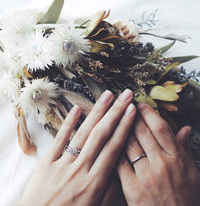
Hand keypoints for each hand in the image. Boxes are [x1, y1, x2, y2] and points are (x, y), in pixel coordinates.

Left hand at [19, 89, 135, 205]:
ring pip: (83, 133)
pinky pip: (59, 139)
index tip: (132, 110)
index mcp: (95, 182)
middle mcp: (80, 169)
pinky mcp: (47, 163)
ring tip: (107, 95)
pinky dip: (68, 123)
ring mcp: (62, 164)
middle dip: (116, 112)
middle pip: (101, 135)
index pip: (114, 147)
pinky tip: (77, 108)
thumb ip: (110, 189)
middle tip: (126, 95)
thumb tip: (122, 166)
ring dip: (96, 112)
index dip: (124, 126)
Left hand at [118, 103, 199, 205]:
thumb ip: (184, 148)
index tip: (139, 105)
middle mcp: (161, 164)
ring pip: (128, 143)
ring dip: (120, 128)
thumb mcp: (191, 172)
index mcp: (177, 158)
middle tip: (123, 107)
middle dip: (130, 115)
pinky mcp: (132, 188)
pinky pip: (119, 162)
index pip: (160, 127)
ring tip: (113, 119)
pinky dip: (113, 149)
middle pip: (142, 131)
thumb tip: (184, 128)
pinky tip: (107, 140)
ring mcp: (146, 176)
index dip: (148, 112)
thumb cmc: (184, 198)